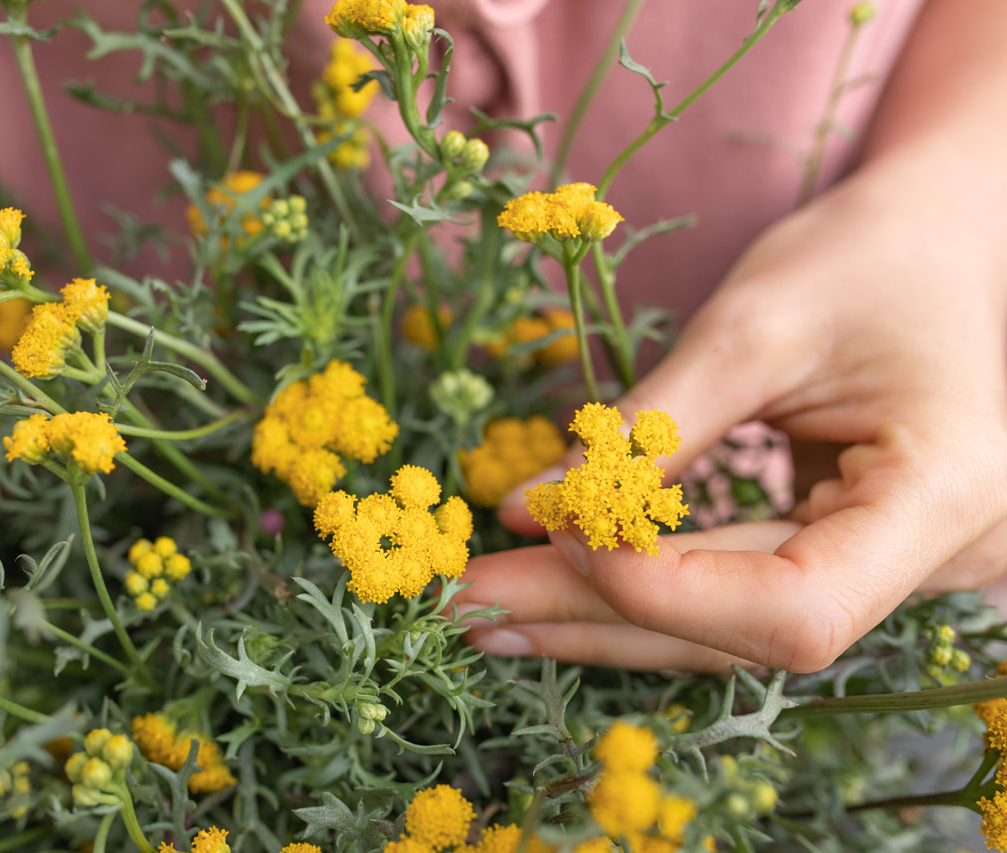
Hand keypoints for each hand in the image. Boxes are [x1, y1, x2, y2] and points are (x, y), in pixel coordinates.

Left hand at [452, 152, 1006, 672]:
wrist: (933, 244)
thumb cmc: (862, 258)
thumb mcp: (751, 327)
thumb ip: (648, 431)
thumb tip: (527, 513)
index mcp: (946, 494)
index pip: (793, 607)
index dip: (659, 589)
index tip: (549, 534)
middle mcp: (941, 559)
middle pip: (743, 632)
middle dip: (594, 612)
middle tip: (470, 603)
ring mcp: (901, 574)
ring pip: (729, 632)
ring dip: (600, 616)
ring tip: (489, 608)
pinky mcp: (851, 562)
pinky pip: (734, 598)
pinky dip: (641, 590)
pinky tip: (556, 586)